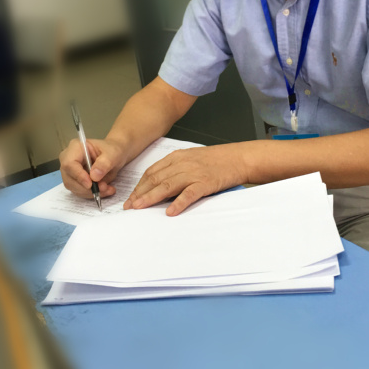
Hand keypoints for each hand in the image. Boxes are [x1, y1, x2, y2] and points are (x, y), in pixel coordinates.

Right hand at [60, 138, 125, 198]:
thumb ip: (104, 164)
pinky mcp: (74, 181)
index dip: (78, 176)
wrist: (114, 156)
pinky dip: (92, 194)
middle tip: (104, 188)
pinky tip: (104, 190)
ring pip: (74, 187)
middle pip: (69, 178)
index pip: (69, 164)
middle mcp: (68, 159)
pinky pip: (79, 191)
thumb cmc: (112, 150)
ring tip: (107, 188)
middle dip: (86, 188)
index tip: (90, 184)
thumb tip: (94, 177)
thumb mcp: (113, 154)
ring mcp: (70, 171)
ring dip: (90, 192)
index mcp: (75, 147)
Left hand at [123, 144, 247, 215]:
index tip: (131, 198)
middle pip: (156, 179)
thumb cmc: (216, 160)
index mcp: (177, 157)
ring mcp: (194, 173)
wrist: (238, 158)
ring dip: (151, 197)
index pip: (152, 172)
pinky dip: (179, 203)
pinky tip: (170, 211)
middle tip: (129, 207)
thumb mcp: (192, 159)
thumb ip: (176, 169)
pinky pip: (189, 194)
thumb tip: (159, 186)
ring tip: (140, 208)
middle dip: (140, 193)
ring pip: (167, 186)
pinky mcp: (206, 183)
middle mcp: (183, 164)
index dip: (139, 186)